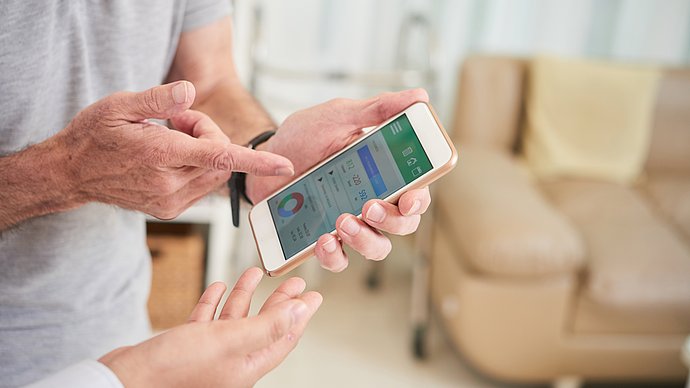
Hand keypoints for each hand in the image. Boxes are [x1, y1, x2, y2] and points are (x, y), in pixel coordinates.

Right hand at [52, 81, 292, 218]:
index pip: (219, 156)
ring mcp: (170, 201)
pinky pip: (203, 185)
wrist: (73, 173)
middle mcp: (169, 184)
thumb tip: (190, 92)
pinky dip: (198, 167)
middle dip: (210, 134)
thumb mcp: (119, 105)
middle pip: (221, 157)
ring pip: (215, 173)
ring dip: (205, 151)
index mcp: (160, 156)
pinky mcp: (170, 210)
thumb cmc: (95, 135)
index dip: (256, 161)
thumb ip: (158, 99)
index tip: (285, 166)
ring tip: (171, 137)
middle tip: (177, 120)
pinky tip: (170, 157)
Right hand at [99, 267, 321, 387]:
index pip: (283, 336)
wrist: (125, 380)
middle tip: (293, 281)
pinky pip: (207, 322)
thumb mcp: (229, 341)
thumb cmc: (173, 369)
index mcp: (247, 364)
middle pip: (263, 326)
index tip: (313, 296)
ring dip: (245, 296)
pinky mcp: (186, 347)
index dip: (300, 314)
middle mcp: (231, 361)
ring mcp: (208, 354)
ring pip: (234, 320)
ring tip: (255, 273)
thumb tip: (300, 313)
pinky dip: (214, 303)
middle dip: (279, 301)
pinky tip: (218, 287)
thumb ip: (266, 326)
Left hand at [246, 89, 431, 270]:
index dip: (419, 200)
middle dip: (392, 221)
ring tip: (342, 221)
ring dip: (366, 240)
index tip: (410, 200)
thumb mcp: (339, 116)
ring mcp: (350, 223)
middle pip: (403, 224)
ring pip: (377, 247)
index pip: (416, 191)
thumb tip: (419, 96)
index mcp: (384, 172)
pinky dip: (334, 255)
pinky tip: (323, 239)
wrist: (264, 156)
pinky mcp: (325, 239)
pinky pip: (339, 259)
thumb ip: (378, 109)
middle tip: (368, 206)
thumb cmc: (305, 136)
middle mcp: (373, 200)